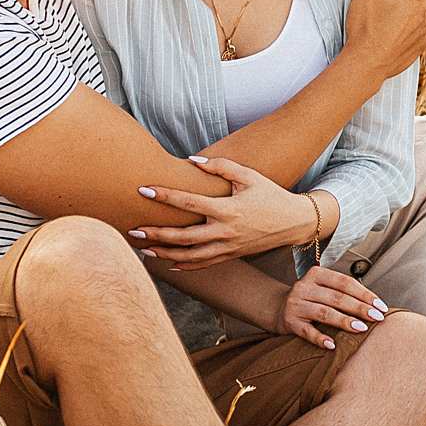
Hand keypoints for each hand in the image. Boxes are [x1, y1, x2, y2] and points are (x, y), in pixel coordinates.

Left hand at [130, 156, 315, 268]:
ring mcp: (227, 247)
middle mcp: (225, 232)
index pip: (188, 203)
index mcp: (228, 209)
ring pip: (190, 256)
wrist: (293, 222)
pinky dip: (183, 265)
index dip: (164, 196)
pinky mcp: (230, 255)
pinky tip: (166, 262)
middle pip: (183, 237)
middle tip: (133, 230)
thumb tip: (192, 160)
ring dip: (164, 253)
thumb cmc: (270, 194)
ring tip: (142, 249)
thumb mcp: (249, 175)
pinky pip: (203, 264)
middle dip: (156, 234)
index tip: (143, 190)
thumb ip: (220, 166)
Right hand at [282, 265, 387, 348]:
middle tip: (377, 318)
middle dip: (360, 308)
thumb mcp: (324, 288)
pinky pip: (307, 332)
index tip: (381, 306)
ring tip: (362, 328)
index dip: (365, 294)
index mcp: (316, 274)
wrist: (278, 308)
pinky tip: (333, 345)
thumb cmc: (311, 298)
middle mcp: (304, 287)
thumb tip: (375, 306)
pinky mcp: (290, 322)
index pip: (345, 283)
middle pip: (337, 298)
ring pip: (324, 313)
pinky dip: (320, 339)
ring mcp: (296, 305)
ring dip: (344, 321)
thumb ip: (344, 292)